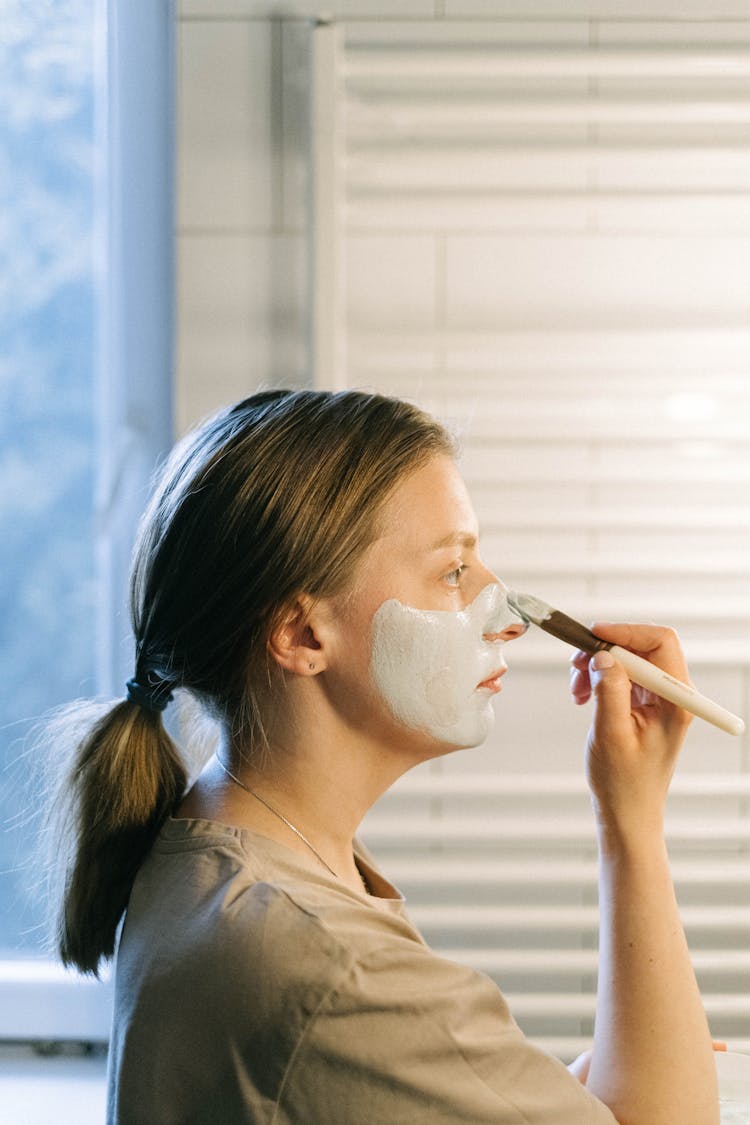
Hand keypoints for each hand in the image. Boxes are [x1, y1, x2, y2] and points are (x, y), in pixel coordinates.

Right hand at [569, 623, 692, 838]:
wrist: (627, 812)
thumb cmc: (624, 783)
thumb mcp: (611, 734)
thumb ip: (610, 690)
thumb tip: (604, 655)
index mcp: (676, 702)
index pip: (661, 643)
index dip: (626, 632)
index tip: (594, 635)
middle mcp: (673, 696)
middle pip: (643, 647)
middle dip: (606, 650)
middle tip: (578, 667)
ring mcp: (660, 700)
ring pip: (628, 659)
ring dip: (598, 665)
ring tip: (577, 688)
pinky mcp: (645, 704)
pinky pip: (622, 675)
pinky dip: (599, 678)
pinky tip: (583, 695)